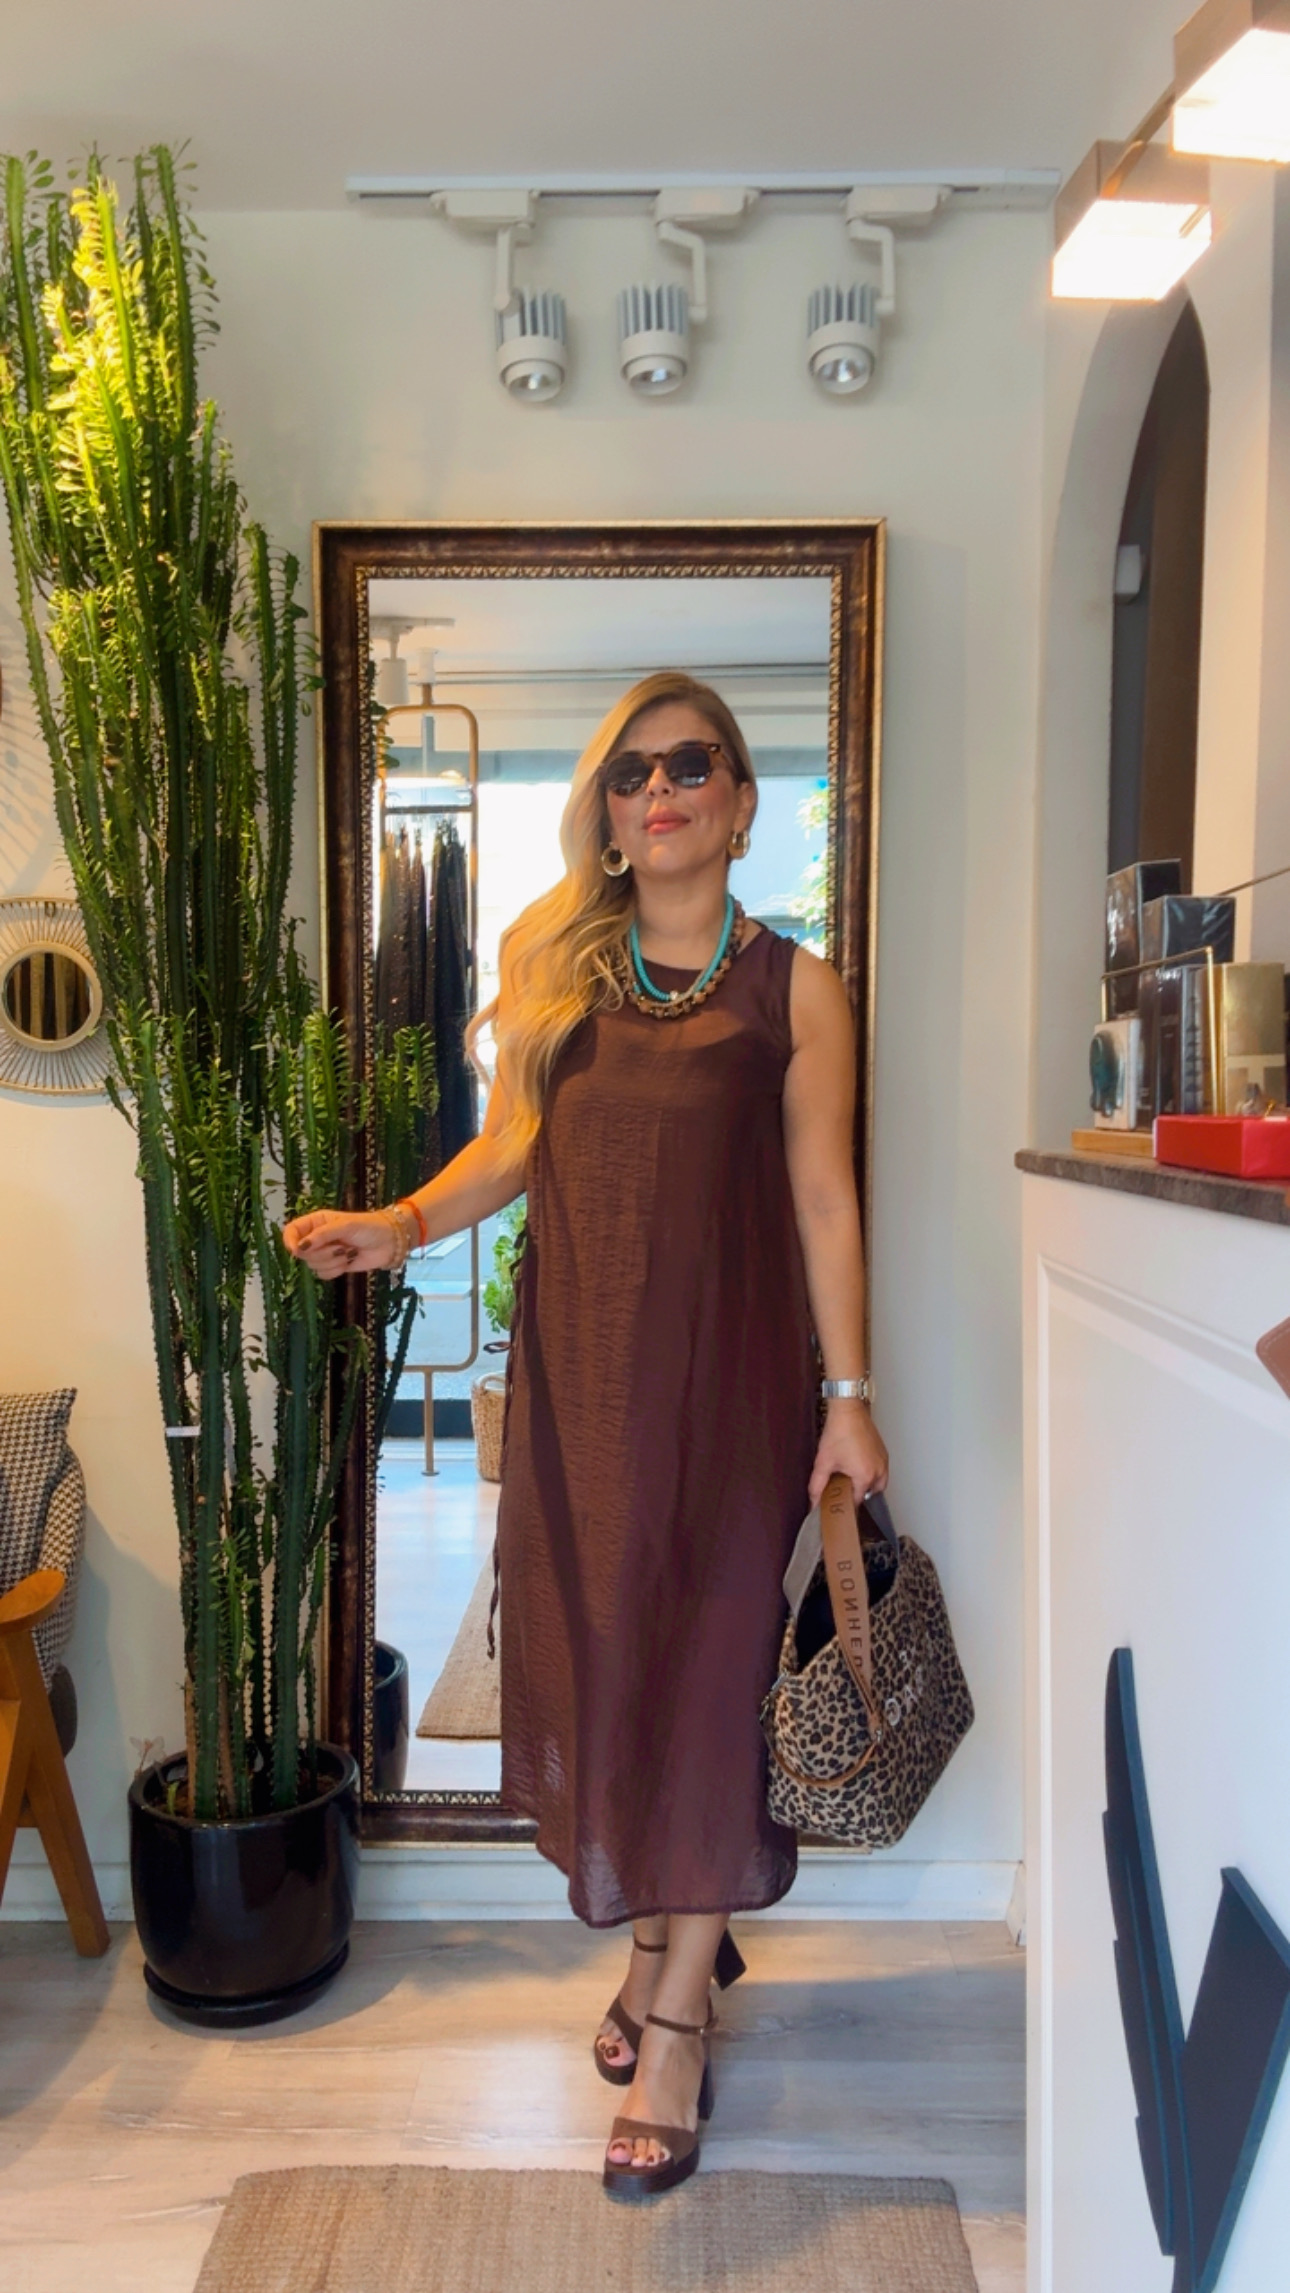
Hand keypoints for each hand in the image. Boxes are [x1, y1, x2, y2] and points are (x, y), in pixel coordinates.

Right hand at [281, 1208, 398, 1279]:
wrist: (389, 1242)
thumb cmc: (368, 1227)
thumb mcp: (344, 1226)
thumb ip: (321, 1235)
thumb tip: (300, 1247)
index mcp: (316, 1222)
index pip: (291, 1230)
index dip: (290, 1241)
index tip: (297, 1249)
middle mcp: (316, 1237)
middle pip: (302, 1253)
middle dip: (322, 1253)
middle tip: (341, 1246)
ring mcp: (324, 1253)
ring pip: (313, 1265)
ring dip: (332, 1261)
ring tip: (348, 1252)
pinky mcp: (333, 1266)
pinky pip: (323, 1275)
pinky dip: (336, 1270)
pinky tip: (348, 1262)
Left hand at [808, 1401, 888, 1508]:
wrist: (848, 1410)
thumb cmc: (839, 1432)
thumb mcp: (824, 1462)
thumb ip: (817, 1486)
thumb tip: (814, 1502)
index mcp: (865, 1476)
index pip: (857, 1501)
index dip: (846, 1504)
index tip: (838, 1504)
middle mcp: (879, 1470)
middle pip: (870, 1494)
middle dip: (858, 1495)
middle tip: (843, 1490)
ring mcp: (883, 1460)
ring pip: (878, 1483)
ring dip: (867, 1485)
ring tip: (851, 1479)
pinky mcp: (883, 1452)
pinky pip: (881, 1471)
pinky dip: (872, 1473)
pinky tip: (858, 1466)